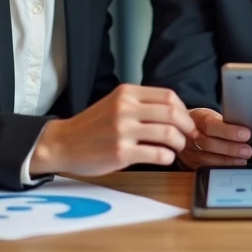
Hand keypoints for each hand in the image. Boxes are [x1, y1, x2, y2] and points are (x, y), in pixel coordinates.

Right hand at [30, 84, 196, 176]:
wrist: (62, 143)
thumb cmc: (92, 126)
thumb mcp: (115, 104)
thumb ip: (141, 104)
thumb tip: (175, 113)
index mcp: (127, 93)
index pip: (168, 96)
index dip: (184, 110)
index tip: (187, 121)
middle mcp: (126, 109)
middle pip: (172, 113)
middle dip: (187, 126)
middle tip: (189, 135)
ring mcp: (123, 131)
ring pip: (168, 133)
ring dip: (180, 143)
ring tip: (176, 148)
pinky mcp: (121, 153)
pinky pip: (157, 154)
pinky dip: (168, 157)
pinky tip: (165, 158)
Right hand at [176, 108, 251, 169]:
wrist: (183, 128)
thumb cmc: (204, 121)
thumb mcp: (211, 115)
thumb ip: (224, 121)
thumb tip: (245, 129)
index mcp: (196, 118)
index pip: (211, 125)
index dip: (229, 131)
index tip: (246, 134)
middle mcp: (189, 135)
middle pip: (209, 144)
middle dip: (230, 148)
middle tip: (247, 150)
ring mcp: (189, 150)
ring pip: (207, 158)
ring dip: (227, 161)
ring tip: (243, 160)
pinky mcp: (191, 162)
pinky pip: (205, 167)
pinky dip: (221, 168)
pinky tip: (232, 167)